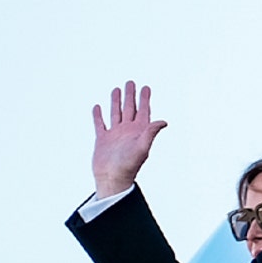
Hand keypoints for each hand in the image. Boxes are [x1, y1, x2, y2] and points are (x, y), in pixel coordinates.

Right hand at [91, 80, 168, 197]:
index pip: (143, 111)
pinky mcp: (103, 140)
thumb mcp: (142, 147)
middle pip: (129, 109)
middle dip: (130, 96)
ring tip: (116, 90)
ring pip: (115, 114)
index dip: (145, 99)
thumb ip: (151, 133)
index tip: (146, 87)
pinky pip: (100, 124)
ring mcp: (115, 135)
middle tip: (131, 82)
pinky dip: (98, 116)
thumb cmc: (129, 166)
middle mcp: (128, 132)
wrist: (112, 179)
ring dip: (116, 102)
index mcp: (139, 132)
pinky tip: (97, 107)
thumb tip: (164, 121)